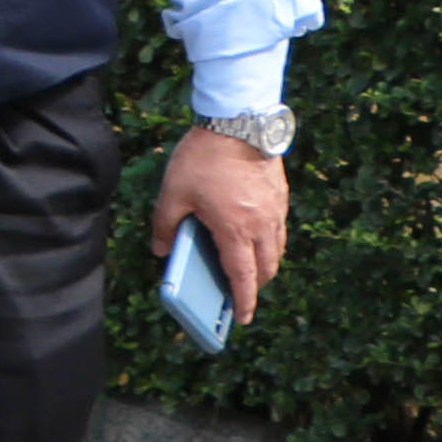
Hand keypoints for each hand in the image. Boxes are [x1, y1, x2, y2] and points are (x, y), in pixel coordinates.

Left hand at [153, 125, 290, 323]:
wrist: (238, 122)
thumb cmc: (203, 158)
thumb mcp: (173, 193)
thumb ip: (165, 225)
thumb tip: (160, 250)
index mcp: (234, 230)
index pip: (243, 277)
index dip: (243, 301)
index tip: (241, 319)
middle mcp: (261, 225)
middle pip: (266, 268)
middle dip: (255, 285)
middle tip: (241, 292)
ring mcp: (275, 211)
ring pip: (276, 250)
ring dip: (265, 264)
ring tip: (247, 267)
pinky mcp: (280, 196)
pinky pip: (280, 230)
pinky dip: (271, 242)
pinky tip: (254, 235)